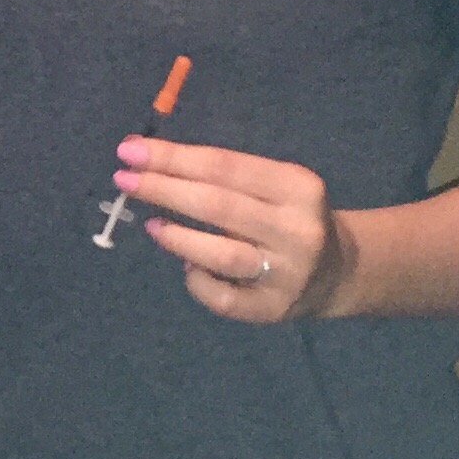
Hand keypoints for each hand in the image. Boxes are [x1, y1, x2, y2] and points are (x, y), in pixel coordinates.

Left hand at [114, 134, 349, 322]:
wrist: (335, 272)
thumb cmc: (284, 216)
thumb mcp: (272, 186)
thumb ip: (221, 175)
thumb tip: (149, 160)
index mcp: (299, 186)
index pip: (225, 165)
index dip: (174, 157)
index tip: (130, 150)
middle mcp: (297, 228)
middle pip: (219, 205)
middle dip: (164, 188)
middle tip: (123, 180)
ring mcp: (288, 272)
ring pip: (223, 254)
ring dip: (179, 238)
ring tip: (151, 225)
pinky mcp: (275, 308)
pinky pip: (224, 298)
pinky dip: (198, 281)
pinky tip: (187, 267)